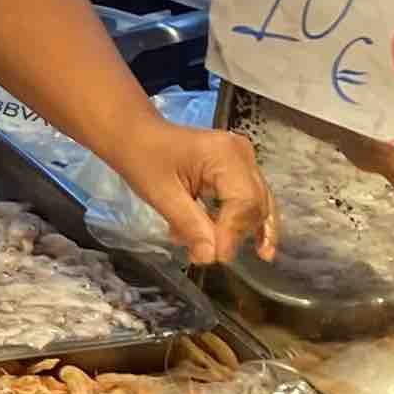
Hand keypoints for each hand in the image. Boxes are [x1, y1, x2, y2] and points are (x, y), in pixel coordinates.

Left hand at [118, 118, 276, 264]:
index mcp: (225, 155)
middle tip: (210, 257)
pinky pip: (250, 199)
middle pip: (254, 205)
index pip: (242, 202)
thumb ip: (189, 225)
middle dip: (235, 235)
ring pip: (257, 205)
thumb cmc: (142, 158)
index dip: (231, 234)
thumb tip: (210, 258)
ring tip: (219, 253)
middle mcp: (243, 155)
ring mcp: (244, 161)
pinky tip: (258, 248)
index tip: (216, 258)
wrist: (135, 135)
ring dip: (240, 231)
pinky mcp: (239, 170)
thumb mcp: (161, 194)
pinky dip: (246, 222)